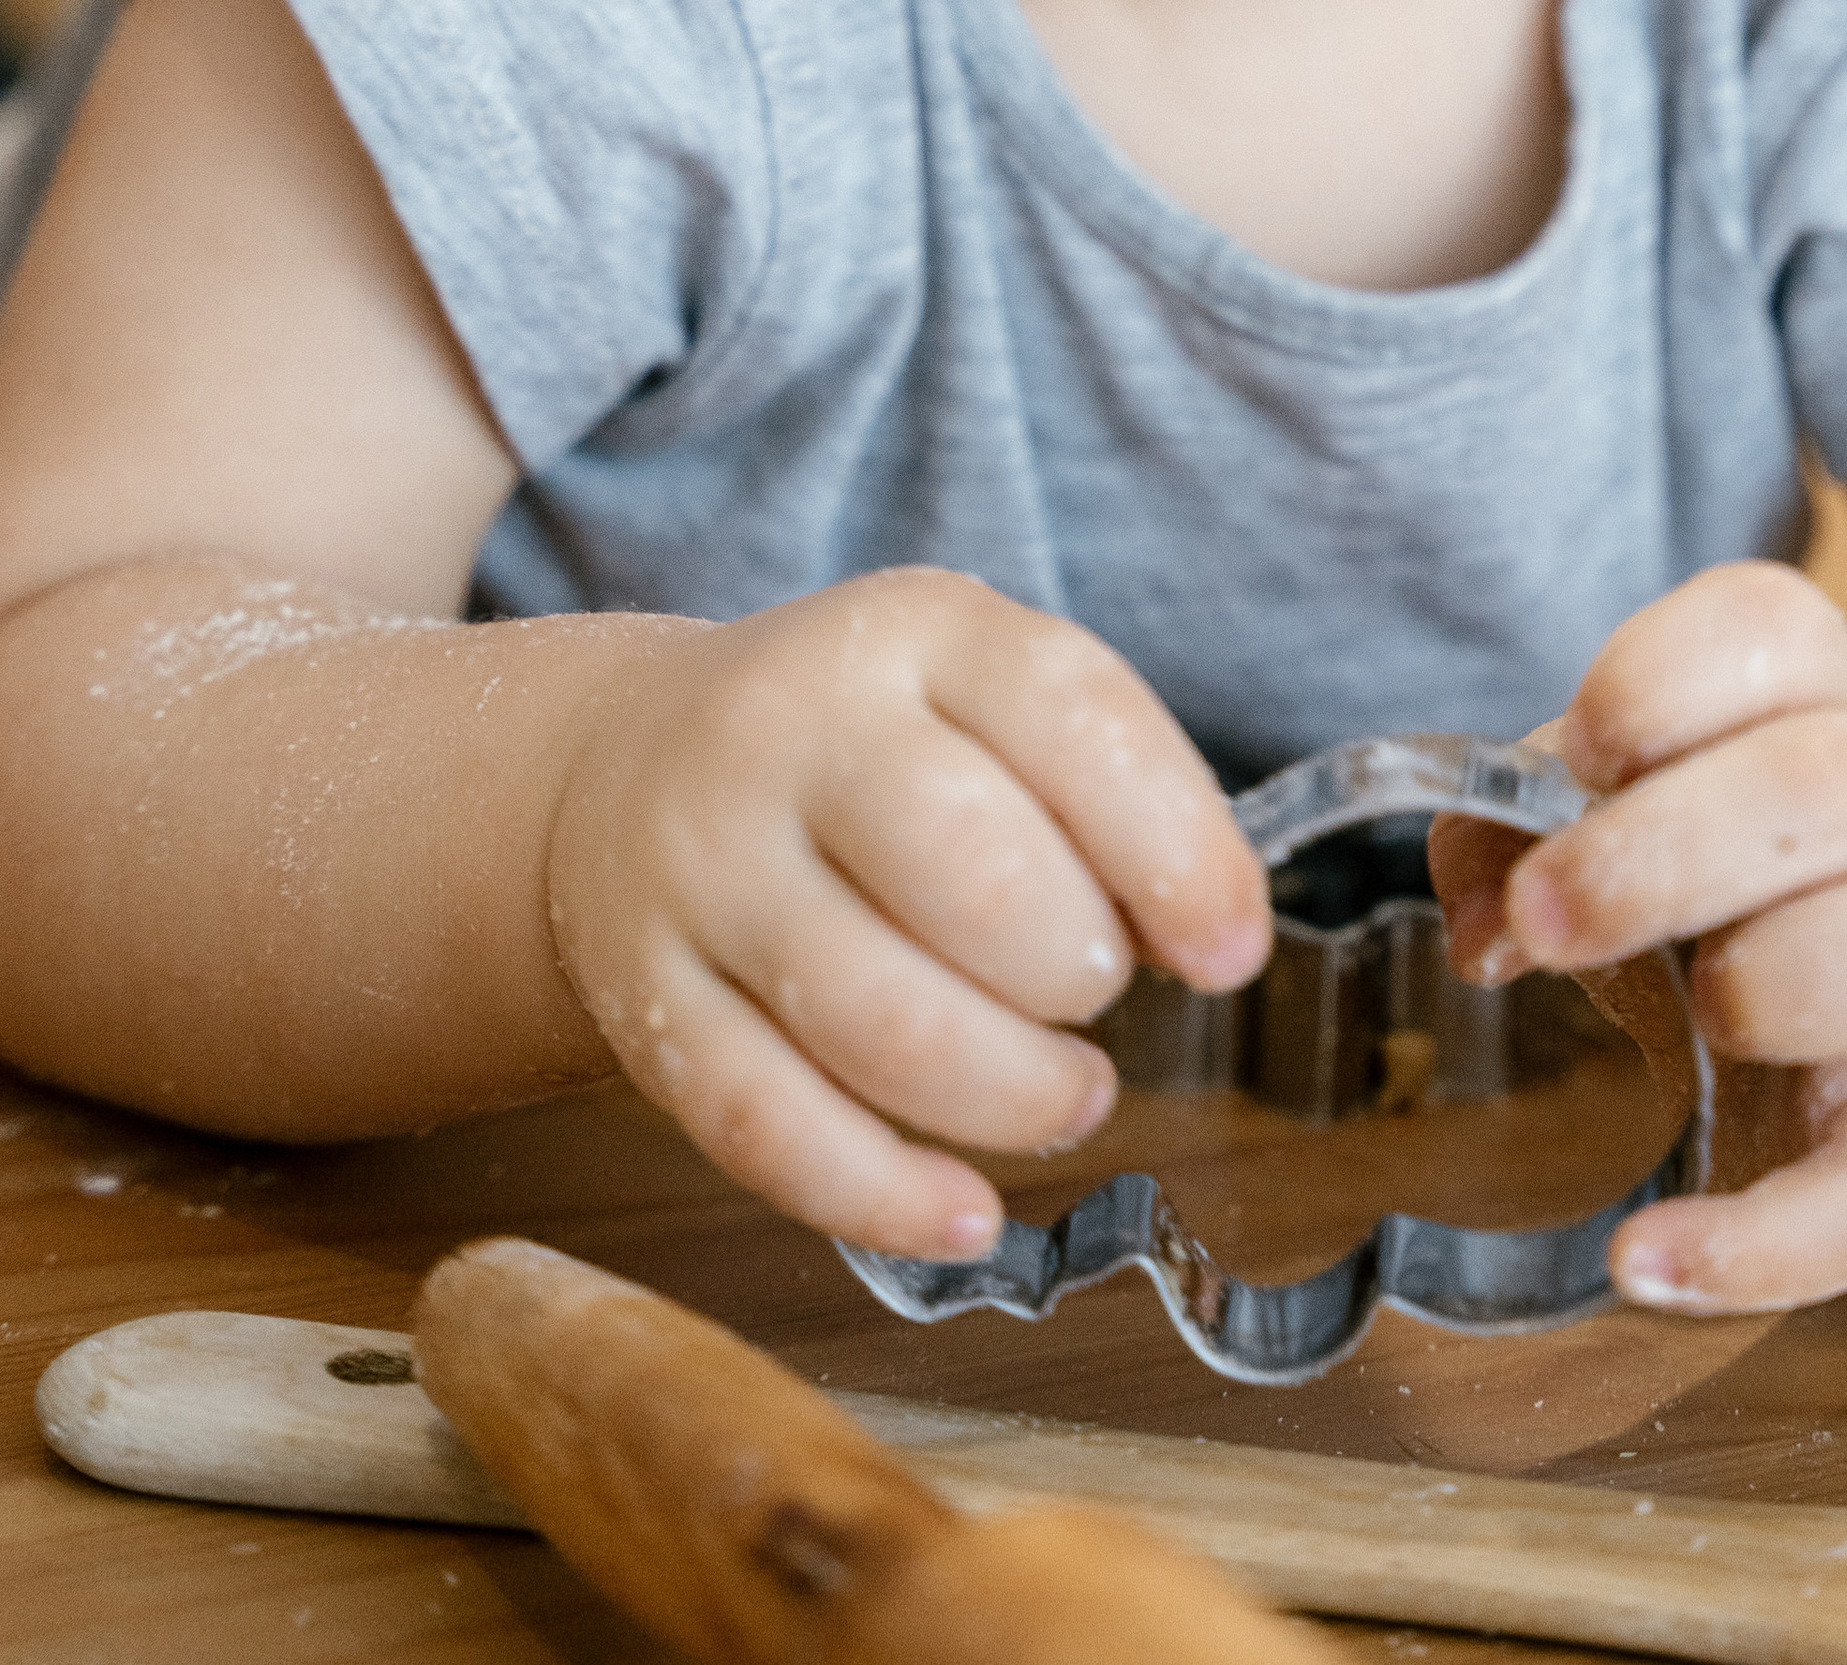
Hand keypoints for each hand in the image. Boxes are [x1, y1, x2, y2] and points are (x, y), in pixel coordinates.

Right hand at [542, 569, 1269, 1256]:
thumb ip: (1101, 787)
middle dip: (1077, 968)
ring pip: (879, 1022)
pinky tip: (964, 1213)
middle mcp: (793, 733)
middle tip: (1094, 990)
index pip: (1067, 711)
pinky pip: (767, 1128)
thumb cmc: (863, 749)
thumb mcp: (979, 697)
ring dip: (1011, 1094)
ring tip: (1066, 1093)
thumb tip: (1213, 935)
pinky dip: (885, 1196)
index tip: (1229, 950)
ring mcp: (706, 868)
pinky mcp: (646, 1001)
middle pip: (973, 873)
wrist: (617, 768)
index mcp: (915, 634)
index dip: (1177, 846)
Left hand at [1429, 565, 1846, 1312]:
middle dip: (1656, 852)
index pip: (1773, 630)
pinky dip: (1764, 1249)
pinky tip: (1649, 1259)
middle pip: (1822, 786)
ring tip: (1693, 1020)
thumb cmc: (1752, 868)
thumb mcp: (1652, 795)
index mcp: (1822, 699)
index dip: (1661, 682)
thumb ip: (1534, 814)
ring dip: (1762, 987)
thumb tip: (1471, 901)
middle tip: (1543, 920)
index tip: (1587, 749)